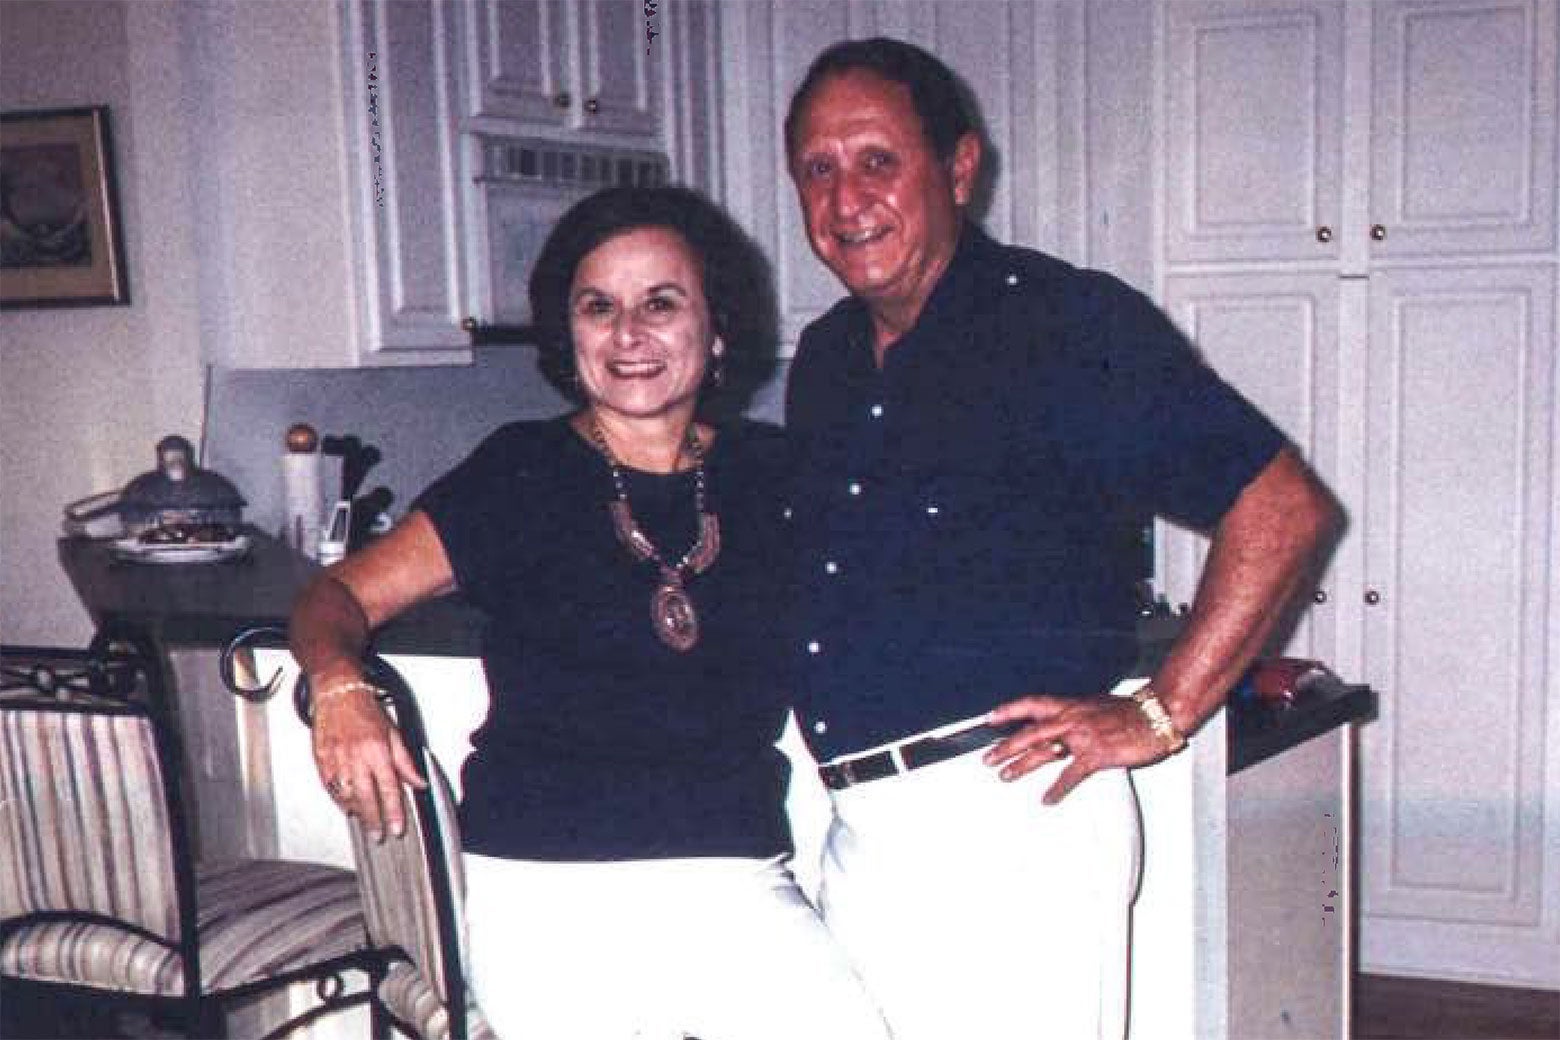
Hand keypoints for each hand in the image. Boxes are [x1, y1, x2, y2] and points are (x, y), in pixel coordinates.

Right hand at [311, 681, 425, 839]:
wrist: (337, 694)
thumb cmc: (365, 710)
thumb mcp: (393, 733)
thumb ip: (405, 762)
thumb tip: (418, 782)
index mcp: (377, 751)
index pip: (389, 788)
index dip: (393, 811)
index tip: (396, 827)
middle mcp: (356, 757)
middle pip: (366, 797)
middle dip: (374, 820)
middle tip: (379, 835)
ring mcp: (336, 760)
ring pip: (346, 795)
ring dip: (356, 812)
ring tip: (364, 821)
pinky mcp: (321, 761)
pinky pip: (330, 787)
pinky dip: (338, 800)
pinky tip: (346, 806)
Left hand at [984, 692, 1172, 804]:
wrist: (1158, 713)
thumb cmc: (1132, 712)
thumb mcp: (1096, 706)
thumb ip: (1076, 716)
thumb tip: (1062, 727)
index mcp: (1071, 706)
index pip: (1032, 704)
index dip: (1009, 710)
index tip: (990, 718)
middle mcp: (1072, 718)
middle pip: (1029, 732)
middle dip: (1006, 746)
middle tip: (988, 759)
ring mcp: (1083, 736)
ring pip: (1043, 751)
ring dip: (1022, 765)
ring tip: (1006, 776)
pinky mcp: (1097, 754)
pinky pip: (1071, 774)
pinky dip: (1057, 788)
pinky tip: (1047, 798)